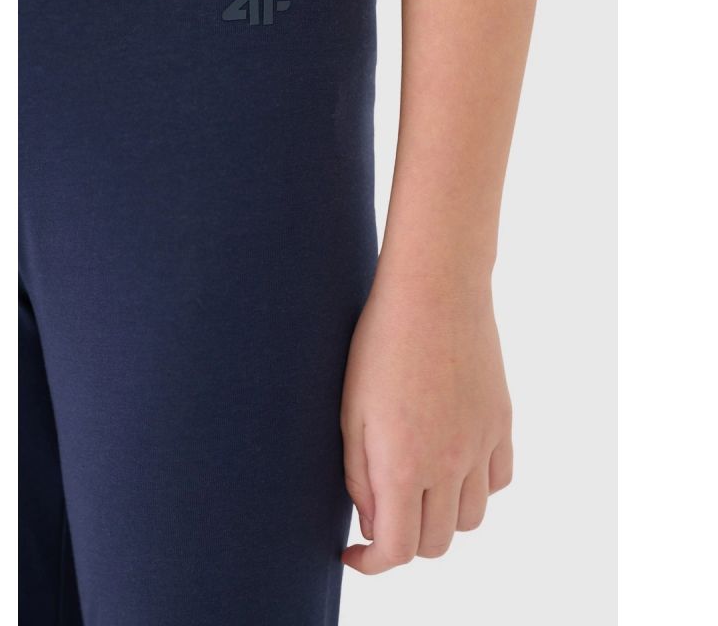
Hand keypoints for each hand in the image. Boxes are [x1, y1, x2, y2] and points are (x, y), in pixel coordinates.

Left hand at [340, 274, 512, 573]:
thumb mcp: (351, 411)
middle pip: (436, 542)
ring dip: (440, 518)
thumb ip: (359, 474)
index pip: (397, 549)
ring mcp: (481, 444)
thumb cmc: (380, 344)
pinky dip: (475, 489)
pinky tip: (452, 465)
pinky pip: (498, 480)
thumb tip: (372, 519)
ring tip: (416, 489)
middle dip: (404, 542)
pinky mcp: (501, 422)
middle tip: (382, 515)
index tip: (354, 552)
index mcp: (403, 464)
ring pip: (470, 519)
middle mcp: (449, 464)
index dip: (372, 562)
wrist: (434, 291)